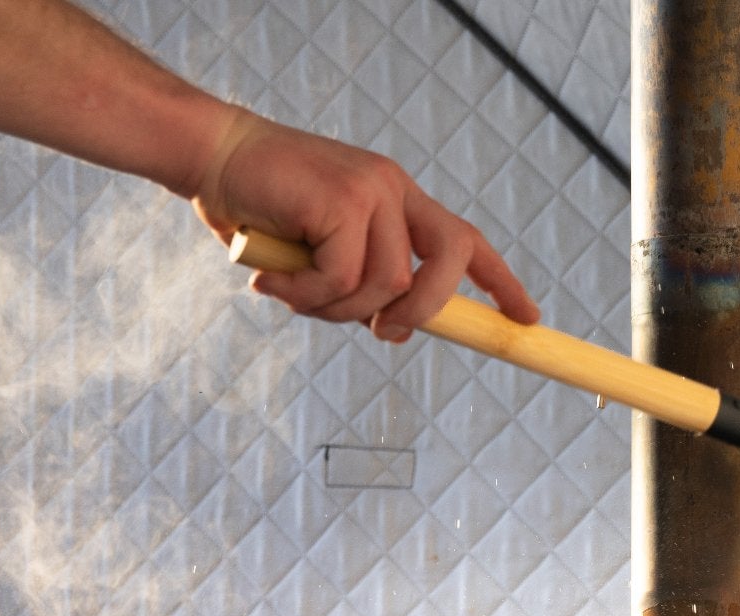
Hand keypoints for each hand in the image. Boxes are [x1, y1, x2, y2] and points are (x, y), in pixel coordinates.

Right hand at [192, 111, 539, 341]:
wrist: (213, 157)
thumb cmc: (259, 213)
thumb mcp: (319, 257)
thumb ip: (358, 283)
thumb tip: (389, 327)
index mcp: (397, 201)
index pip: (464, 240)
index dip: (499, 282)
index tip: (526, 318)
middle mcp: (393, 189)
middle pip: (449, 261)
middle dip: (424, 313)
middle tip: (383, 334)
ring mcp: (372, 189)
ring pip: (386, 285)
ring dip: (333, 310)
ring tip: (289, 293)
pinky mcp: (343, 197)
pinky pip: (341, 279)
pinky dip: (304, 297)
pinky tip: (271, 282)